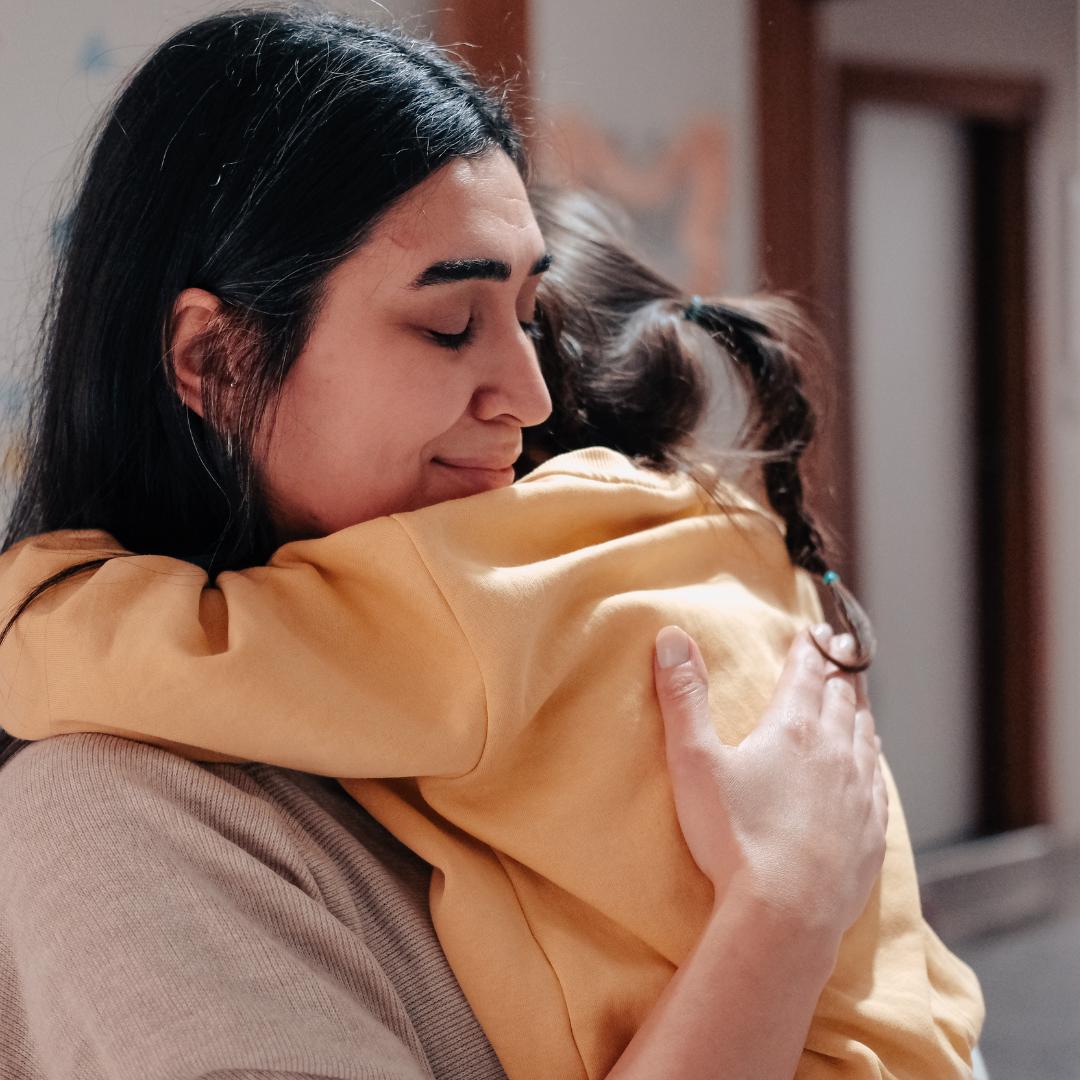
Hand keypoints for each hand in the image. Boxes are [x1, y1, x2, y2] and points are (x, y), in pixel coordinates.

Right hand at [654, 624, 887, 939]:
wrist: (786, 915)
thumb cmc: (734, 837)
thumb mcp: (694, 761)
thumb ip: (683, 697)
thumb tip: (673, 637)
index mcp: (793, 729)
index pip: (806, 674)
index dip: (809, 648)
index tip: (815, 630)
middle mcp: (835, 752)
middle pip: (841, 697)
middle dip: (839, 668)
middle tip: (841, 646)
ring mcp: (859, 793)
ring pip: (865, 734)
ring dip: (859, 707)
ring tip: (856, 694)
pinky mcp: (871, 832)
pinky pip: (878, 780)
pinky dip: (874, 756)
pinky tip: (872, 759)